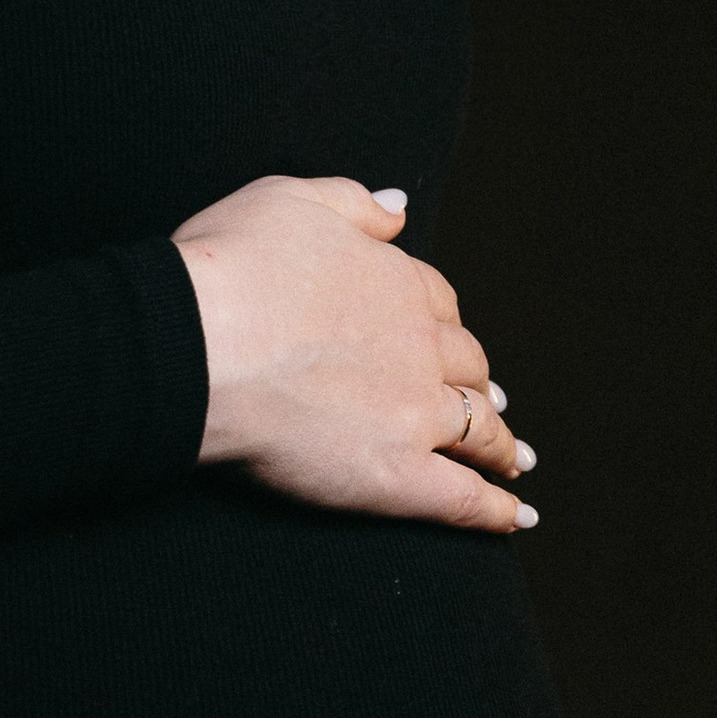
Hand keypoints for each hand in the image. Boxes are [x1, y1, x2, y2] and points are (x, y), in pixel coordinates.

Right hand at [170, 174, 536, 532]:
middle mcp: (418, 346)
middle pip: (466, 366)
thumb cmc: (229, 269)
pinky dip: (497, 510)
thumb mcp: (290, 200)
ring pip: (477, 429)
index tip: (448, 344)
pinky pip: (464, 498)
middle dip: (475, 383)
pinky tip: (517, 517)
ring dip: (500, 443)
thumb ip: (353, 203)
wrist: (199, 342)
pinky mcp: (397, 474)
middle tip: (484, 403)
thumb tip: (399, 208)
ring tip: (511, 458)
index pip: (438, 305)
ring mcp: (414, 412)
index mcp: (395, 283)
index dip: (444, 327)